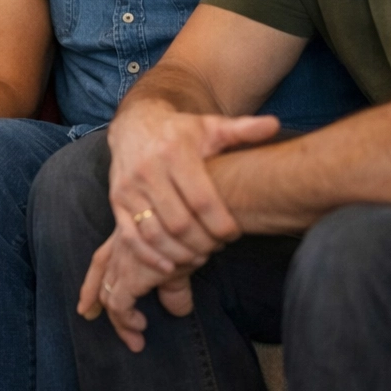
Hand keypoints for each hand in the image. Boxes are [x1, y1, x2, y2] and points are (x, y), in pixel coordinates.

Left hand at [77, 228, 207, 352]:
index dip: (92, 281)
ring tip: (134, 338)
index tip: (86, 303)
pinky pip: (119, 305)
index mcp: (128, 237)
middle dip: (93, 299)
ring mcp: (124, 260)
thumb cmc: (192, 233)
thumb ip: (174, 284)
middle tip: (88, 315)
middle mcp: (121, 247)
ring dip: (120, 321)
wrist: (196, 219)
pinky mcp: (132, 275)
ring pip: (109, 296)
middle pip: (101, 277)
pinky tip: (139, 326)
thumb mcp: (181, 260)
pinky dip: (126, 320)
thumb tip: (179, 310)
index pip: (102, 260)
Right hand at [106, 102, 278, 274]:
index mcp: (174, 153)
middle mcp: (148, 170)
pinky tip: (169, 266)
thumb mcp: (210, 126)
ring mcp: (129, 188)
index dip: (220, 224)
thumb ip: (242, 129)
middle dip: (202, 243)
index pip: (201, 200)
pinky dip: (149, 256)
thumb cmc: (180, 131)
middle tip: (217, 246)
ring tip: (199, 255)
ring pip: (154, 233)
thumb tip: (274, 124)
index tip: (234, 234)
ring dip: (179, 253)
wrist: (134, 124)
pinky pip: (130, 236)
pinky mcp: (116, 201)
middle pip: (179, 223)